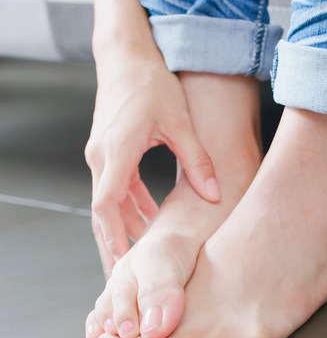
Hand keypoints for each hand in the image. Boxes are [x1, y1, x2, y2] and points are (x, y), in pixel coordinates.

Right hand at [86, 59, 219, 277]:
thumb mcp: (180, 123)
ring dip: (124, 229)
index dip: (114, 235)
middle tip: (125, 279)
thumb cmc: (151, 85)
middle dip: (113, 246)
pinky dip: (130, 208)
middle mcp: (102, 158)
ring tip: (140, 259)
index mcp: (117, 152)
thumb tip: (214, 194)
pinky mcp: (109, 153)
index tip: (124, 262)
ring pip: (109, 204)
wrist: (127, 58)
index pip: (107, 204)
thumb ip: (197, 161)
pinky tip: (149, 222)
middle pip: (103, 213)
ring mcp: (102, 156)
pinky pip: (116, 189)